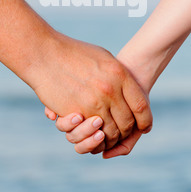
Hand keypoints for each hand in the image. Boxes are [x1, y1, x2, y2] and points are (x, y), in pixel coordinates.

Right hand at [31, 31, 152, 149]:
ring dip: (112, 139)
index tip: (144, 126)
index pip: (141, 105)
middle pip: (128, 122)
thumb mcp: (103, 57)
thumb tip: (130, 89)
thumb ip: (118, 74)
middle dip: (128, 132)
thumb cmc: (73, 52)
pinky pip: (93, 134)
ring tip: (110, 137)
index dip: (145, 119)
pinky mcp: (77, 112)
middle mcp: (110, 89)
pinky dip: (97, 139)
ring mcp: (94, 102)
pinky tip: (96, 135)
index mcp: (120, 74)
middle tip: (125, 134)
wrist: (45, 53)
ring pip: (112, 132)